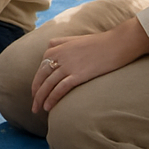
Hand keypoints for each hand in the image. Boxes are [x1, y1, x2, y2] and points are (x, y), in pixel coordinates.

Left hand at [30, 18, 148, 112]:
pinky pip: (60, 89)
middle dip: (36, 93)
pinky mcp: (78, 75)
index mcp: (55, 47)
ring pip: (48, 84)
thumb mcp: (73, 39)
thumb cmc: (97, 43)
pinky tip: (48, 107)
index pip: (41, 68)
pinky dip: (52, 98)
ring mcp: (68, 65)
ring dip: (41, 98)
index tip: (36, 92)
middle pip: (41, 77)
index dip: (37, 81)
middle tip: (33, 105)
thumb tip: (49, 47)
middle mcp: (58, 56)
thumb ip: (59, 43)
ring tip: (38, 110)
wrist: (115, 44)